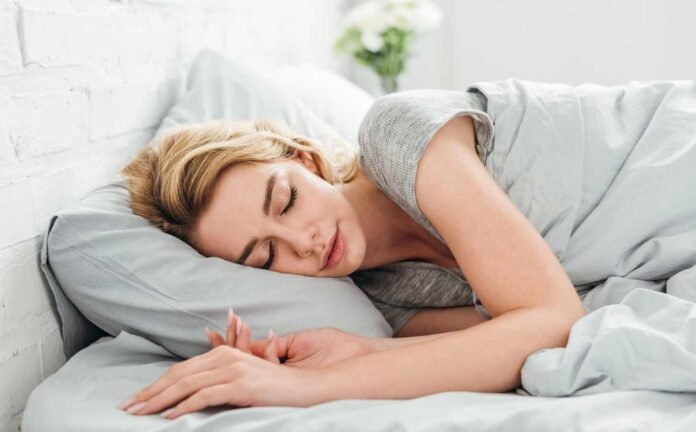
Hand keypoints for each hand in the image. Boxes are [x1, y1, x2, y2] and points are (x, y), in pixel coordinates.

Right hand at [207, 309, 372, 369]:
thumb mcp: (298, 343)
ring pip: (250, 367)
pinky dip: (265, 351)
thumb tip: (247, 344)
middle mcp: (275, 377)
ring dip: (242, 343)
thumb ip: (272, 346)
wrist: (357, 355)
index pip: (245, 356)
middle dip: (231, 340)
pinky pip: (269, 371)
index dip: (230, 342)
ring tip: (240, 321)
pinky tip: (269, 335)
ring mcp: (282, 381)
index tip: (223, 323)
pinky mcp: (292, 385)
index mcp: (276, 367)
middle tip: (231, 318)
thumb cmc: (334, 347)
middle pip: (241, 362)